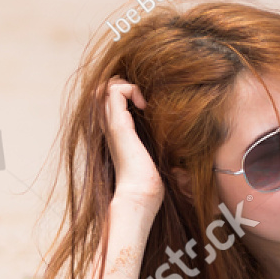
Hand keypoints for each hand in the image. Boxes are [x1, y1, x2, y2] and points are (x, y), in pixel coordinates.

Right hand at [103, 78, 163, 210]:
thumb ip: (156, 138)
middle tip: (144, 100)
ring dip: (127, 84)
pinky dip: (130, 89)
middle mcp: (110, 124)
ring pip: (106, 85)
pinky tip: (144, 105)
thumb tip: (175, 134)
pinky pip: (115, 91)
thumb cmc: (150, 179)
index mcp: (117, 129)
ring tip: (143, 102)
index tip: (147, 104)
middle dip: (126, 84)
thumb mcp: (154, 150)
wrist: (141, 194)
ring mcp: (111, 123)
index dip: (127, 91)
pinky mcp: (118, 125)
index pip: (110, 97)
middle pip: (104, 87)